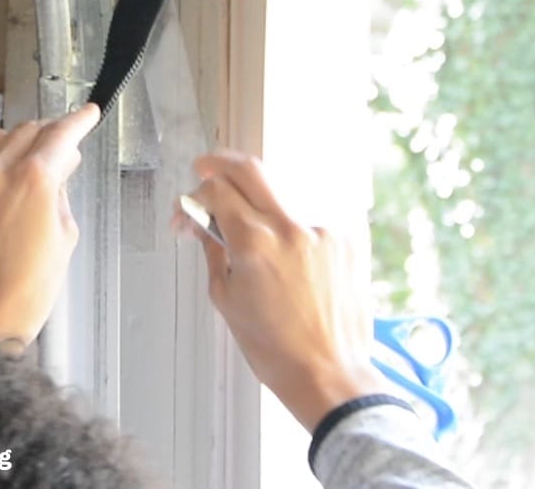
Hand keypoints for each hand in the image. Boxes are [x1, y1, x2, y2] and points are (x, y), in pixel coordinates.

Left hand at [0, 104, 98, 349]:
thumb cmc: (28, 287)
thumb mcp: (64, 236)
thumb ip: (61, 194)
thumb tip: (59, 172)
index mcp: (34, 178)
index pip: (61, 134)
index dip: (79, 120)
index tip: (88, 113)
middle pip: (28, 130)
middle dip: (50, 132)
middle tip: (65, 144)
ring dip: (19, 143)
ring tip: (33, 160)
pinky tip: (4, 187)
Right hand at [176, 151, 386, 430]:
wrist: (329, 371)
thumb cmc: (276, 348)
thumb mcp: (227, 300)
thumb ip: (214, 250)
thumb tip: (202, 223)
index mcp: (256, 243)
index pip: (217, 190)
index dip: (195, 195)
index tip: (189, 209)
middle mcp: (291, 227)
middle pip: (251, 169)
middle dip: (222, 163)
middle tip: (207, 167)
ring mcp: (323, 229)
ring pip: (283, 193)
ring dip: (261, 204)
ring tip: (255, 234)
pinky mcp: (346, 237)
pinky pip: (310, 218)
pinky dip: (293, 229)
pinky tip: (289, 257)